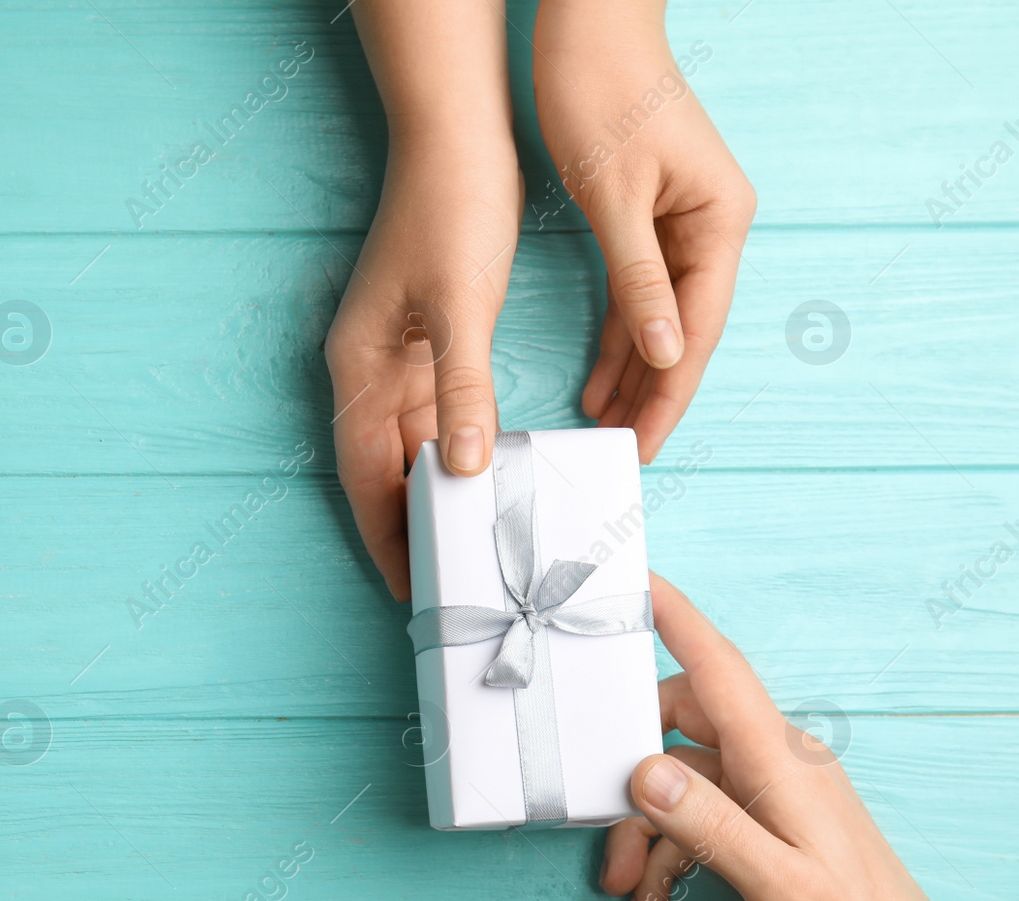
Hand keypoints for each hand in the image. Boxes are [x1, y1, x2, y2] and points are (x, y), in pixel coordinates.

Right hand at [329, 0, 518, 600]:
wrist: (459, 136)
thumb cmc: (451, 212)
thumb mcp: (459, 306)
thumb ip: (462, 390)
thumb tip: (465, 467)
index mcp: (359, 366)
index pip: (364, 473)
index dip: (384, 533)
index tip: (409, 587)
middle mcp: (369, 369)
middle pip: (383, 470)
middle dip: (411, 525)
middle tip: (451, 581)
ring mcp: (397, 357)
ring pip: (411, 447)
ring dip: (436, 492)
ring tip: (472, 545)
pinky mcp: (428, 342)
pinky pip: (437, 415)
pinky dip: (458, 450)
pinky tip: (486, 476)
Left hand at [533, 1, 755, 462]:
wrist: (588, 30)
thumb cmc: (603, 95)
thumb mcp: (615, 195)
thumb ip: (639, 280)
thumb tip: (664, 352)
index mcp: (720, 220)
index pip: (698, 328)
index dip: (671, 391)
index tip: (645, 443)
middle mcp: (713, 226)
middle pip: (685, 331)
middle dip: (655, 392)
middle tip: (624, 450)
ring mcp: (684, 224)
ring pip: (660, 318)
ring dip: (634, 371)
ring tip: (605, 425)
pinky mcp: (651, 220)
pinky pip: (638, 293)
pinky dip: (619, 335)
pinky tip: (600, 376)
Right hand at [601, 574, 1018, 900]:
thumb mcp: (780, 888)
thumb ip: (709, 825)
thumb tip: (644, 771)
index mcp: (780, 762)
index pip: (718, 668)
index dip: (675, 617)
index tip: (635, 579)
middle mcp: (773, 764)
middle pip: (678, 725)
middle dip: (627, 773)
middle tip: (595, 820)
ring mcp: (769, 794)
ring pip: (679, 782)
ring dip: (643, 831)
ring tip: (625, 885)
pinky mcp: (765, 825)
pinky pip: (697, 818)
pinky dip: (666, 855)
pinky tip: (652, 899)